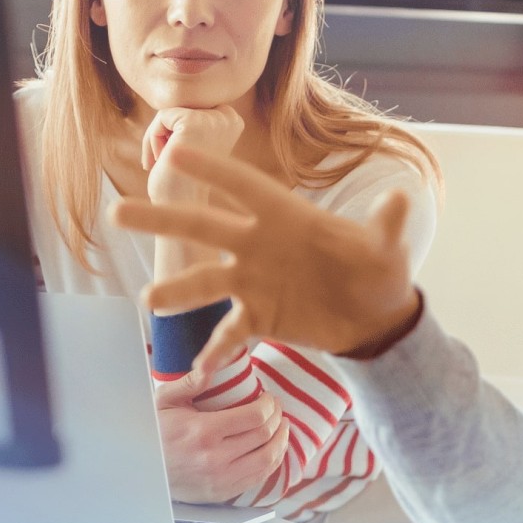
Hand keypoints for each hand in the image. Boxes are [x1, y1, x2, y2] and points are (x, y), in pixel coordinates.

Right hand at [110, 147, 420, 380]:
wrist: (374, 318)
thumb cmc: (378, 272)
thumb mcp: (386, 250)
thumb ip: (386, 226)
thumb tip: (402, 198)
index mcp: (286, 217)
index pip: (244, 187)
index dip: (213, 172)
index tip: (176, 153)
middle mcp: (259, 245)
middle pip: (204, 227)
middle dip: (162, 220)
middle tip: (119, 213)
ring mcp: (253, 281)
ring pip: (205, 281)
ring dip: (177, 291)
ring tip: (149, 301)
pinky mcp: (259, 316)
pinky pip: (229, 332)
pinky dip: (215, 350)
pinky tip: (198, 369)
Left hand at [141, 106, 244, 204]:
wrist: (179, 214)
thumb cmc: (180, 182)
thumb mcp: (191, 144)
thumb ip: (189, 120)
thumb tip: (175, 98)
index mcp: (233, 121)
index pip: (190, 105)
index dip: (176, 130)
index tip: (174, 157)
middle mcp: (229, 118)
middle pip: (180, 105)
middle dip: (164, 132)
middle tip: (161, 161)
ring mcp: (214, 120)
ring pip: (168, 111)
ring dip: (156, 137)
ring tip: (160, 162)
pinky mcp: (194, 124)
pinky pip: (161, 117)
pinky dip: (151, 138)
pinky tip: (159, 160)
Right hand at [154, 374, 285, 502]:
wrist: (141, 470)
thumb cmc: (153, 433)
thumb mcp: (165, 401)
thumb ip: (191, 382)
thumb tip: (212, 364)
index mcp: (204, 432)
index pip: (255, 417)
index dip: (270, 405)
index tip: (269, 398)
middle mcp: (216, 458)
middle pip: (265, 436)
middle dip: (277, 418)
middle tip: (277, 409)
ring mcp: (220, 479)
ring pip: (268, 460)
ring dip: (281, 441)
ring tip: (281, 428)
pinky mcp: (222, 493)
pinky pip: (257, 479)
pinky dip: (271, 462)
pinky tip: (272, 450)